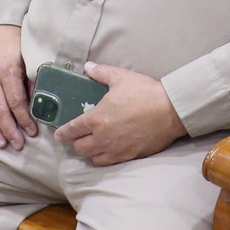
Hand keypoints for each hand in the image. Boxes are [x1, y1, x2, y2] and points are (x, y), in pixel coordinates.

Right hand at [0, 25, 36, 149]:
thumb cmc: (17, 44)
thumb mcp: (29, 60)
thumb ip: (32, 81)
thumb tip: (39, 105)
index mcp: (7, 71)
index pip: (16, 102)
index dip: (24, 119)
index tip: (32, 131)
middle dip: (10, 130)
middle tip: (18, 144)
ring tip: (0, 142)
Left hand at [54, 63, 186, 165]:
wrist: (170, 111)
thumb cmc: (144, 93)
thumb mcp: (120, 77)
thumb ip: (101, 73)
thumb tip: (88, 67)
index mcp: (97, 118)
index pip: (72, 130)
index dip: (62, 133)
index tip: (58, 135)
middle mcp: (102, 137)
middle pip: (79, 147)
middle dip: (75, 142)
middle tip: (77, 136)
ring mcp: (115, 149)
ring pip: (92, 157)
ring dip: (88, 151)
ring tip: (91, 144)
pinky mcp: (128, 156)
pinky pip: (108, 162)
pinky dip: (102, 158)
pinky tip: (106, 151)